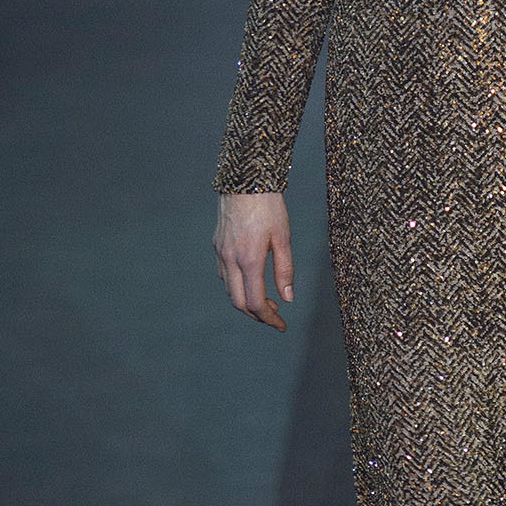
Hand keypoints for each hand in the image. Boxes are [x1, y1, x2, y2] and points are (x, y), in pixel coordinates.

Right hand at [214, 190, 293, 329]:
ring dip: (246, 300)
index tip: (281, 326)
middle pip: (238, 302)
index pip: (255, 302)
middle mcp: (230, 259)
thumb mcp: (283, 238)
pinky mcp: (217, 244)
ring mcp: (221, 252)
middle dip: (256, 314)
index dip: (269, 319)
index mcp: (248, 260)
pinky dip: (237, 285)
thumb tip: (288, 298)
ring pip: (229, 289)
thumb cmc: (268, 205)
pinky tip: (251, 280)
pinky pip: (224, 274)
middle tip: (274, 316)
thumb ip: (285, 271)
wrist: (246, 179)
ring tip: (267, 299)